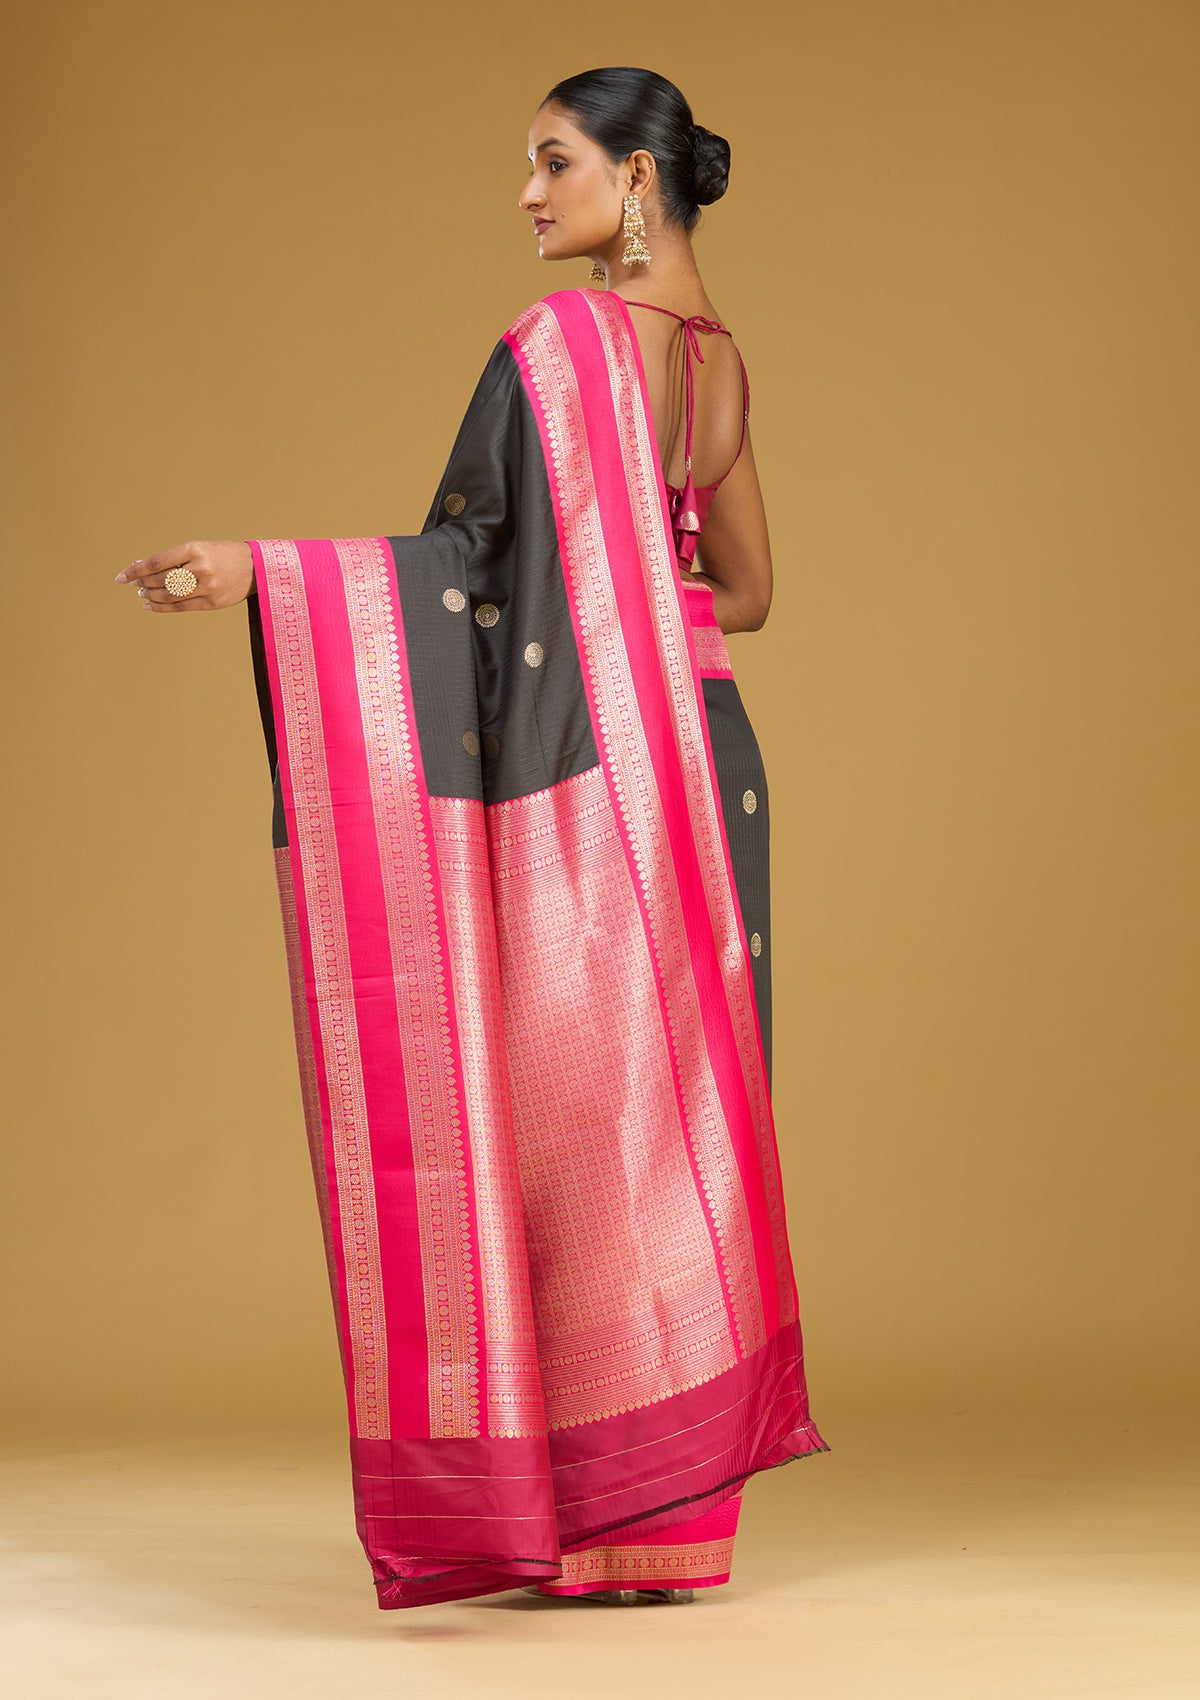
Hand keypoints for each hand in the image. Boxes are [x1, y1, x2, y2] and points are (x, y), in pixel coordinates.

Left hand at [115, 540, 254, 610]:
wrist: (256, 568)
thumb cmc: (223, 555)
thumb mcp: (200, 548)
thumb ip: (174, 557)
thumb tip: (141, 566)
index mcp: (195, 549)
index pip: (156, 562)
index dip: (136, 570)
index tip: (121, 577)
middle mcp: (201, 568)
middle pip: (161, 580)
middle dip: (144, 584)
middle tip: (136, 585)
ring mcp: (207, 587)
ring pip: (169, 595)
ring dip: (151, 596)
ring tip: (143, 594)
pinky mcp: (212, 603)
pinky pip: (181, 607)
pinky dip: (162, 608)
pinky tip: (150, 606)